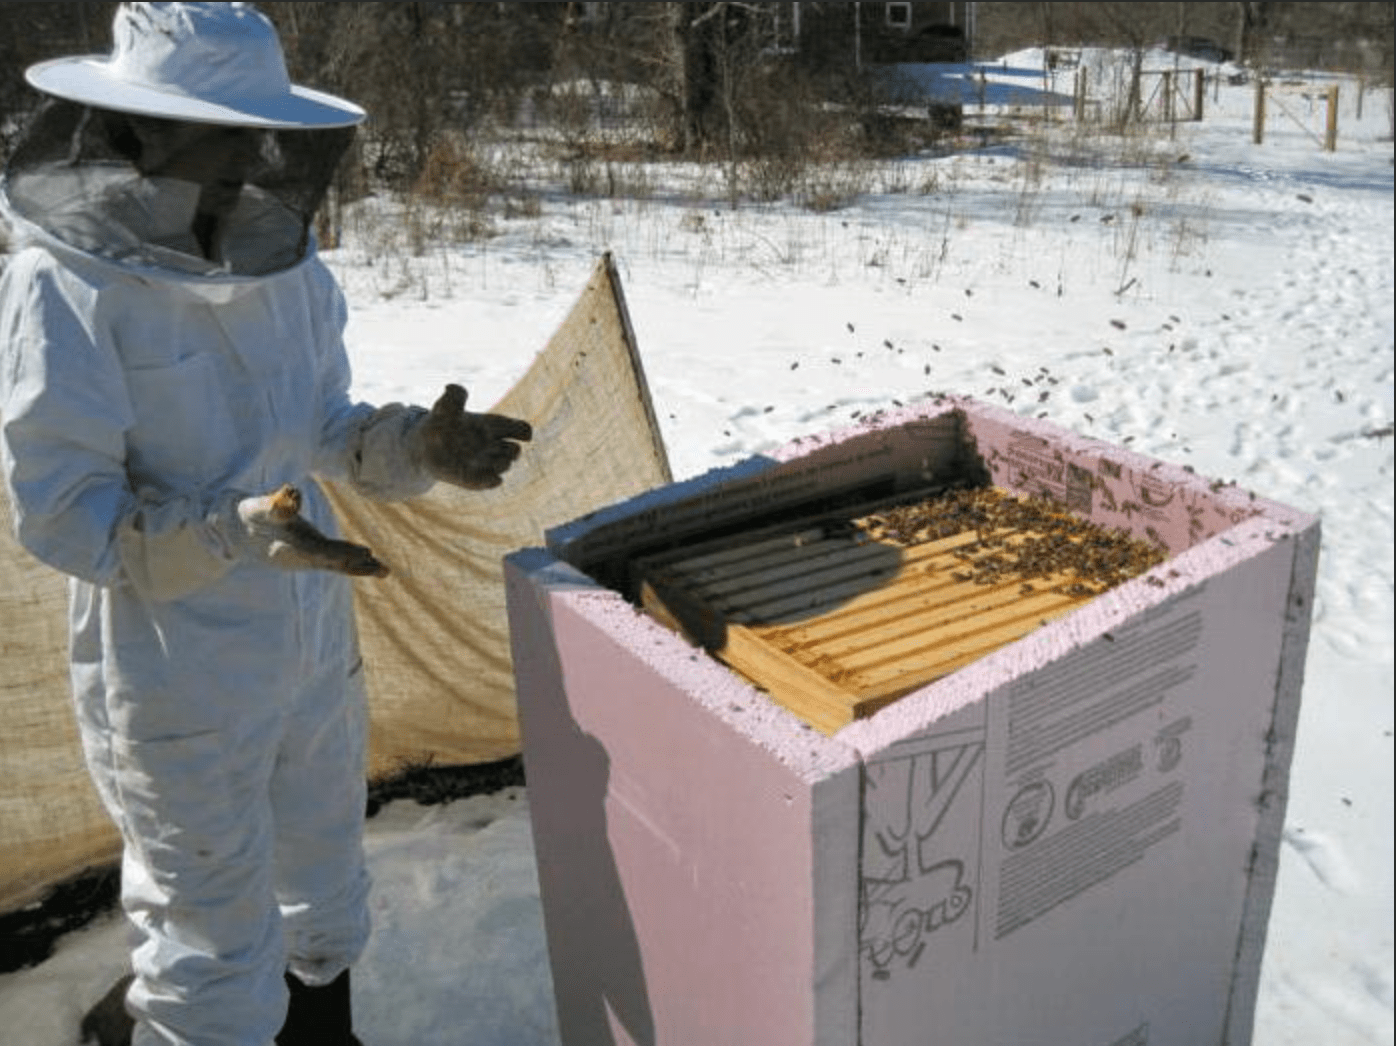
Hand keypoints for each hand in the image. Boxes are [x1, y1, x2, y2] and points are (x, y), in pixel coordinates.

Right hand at [236, 485, 388, 577]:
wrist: (237, 533)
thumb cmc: (249, 516)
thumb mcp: (257, 507)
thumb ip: (274, 503)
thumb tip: (291, 492)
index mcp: (285, 549)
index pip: (316, 553)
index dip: (337, 554)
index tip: (358, 554)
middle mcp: (298, 559)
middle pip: (330, 563)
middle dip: (355, 564)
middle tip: (381, 568)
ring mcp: (306, 559)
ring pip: (335, 566)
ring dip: (360, 568)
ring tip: (385, 571)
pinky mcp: (311, 554)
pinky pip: (335, 562)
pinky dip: (354, 563)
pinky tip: (373, 561)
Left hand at [416, 384, 531, 489]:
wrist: (423, 447)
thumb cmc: (439, 424)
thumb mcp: (445, 406)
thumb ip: (452, 396)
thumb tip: (452, 388)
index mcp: (493, 427)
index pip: (519, 429)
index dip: (523, 430)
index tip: (526, 435)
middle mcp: (492, 446)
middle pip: (513, 450)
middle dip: (513, 451)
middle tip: (511, 449)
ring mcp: (484, 464)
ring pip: (502, 466)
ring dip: (501, 464)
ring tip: (496, 462)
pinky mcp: (474, 479)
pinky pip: (488, 482)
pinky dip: (491, 480)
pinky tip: (493, 479)